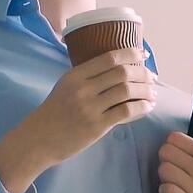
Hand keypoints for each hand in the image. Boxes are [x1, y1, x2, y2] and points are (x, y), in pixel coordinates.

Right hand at [0, 50, 158, 192]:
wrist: (39, 139)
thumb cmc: (54, 113)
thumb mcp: (65, 87)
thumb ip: (87, 77)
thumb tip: (117, 69)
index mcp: (76, 75)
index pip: (109, 58)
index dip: (130, 54)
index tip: (143, 56)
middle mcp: (83, 88)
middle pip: (122, 73)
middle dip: (142, 73)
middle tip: (152, 77)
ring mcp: (90, 107)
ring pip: (127, 91)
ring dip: (145, 91)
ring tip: (153, 93)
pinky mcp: (96, 126)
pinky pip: (126, 112)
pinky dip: (141, 108)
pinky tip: (147, 107)